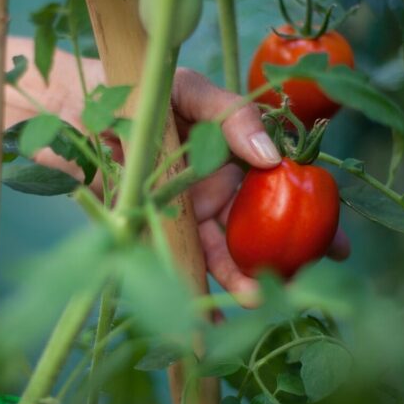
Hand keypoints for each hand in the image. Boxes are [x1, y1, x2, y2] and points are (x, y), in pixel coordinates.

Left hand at [14, 52, 348, 300]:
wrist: (68, 110)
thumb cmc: (132, 88)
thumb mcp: (186, 89)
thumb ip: (230, 114)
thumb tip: (272, 156)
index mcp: (234, 148)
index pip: (284, 182)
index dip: (313, 212)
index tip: (335, 243)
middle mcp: (216, 184)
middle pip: (261, 226)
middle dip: (289, 258)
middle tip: (309, 284)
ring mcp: (187, 211)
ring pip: (224, 251)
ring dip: (241, 278)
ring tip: (253, 299)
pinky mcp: (155, 231)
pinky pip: (180, 262)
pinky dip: (195, 288)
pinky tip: (207, 316)